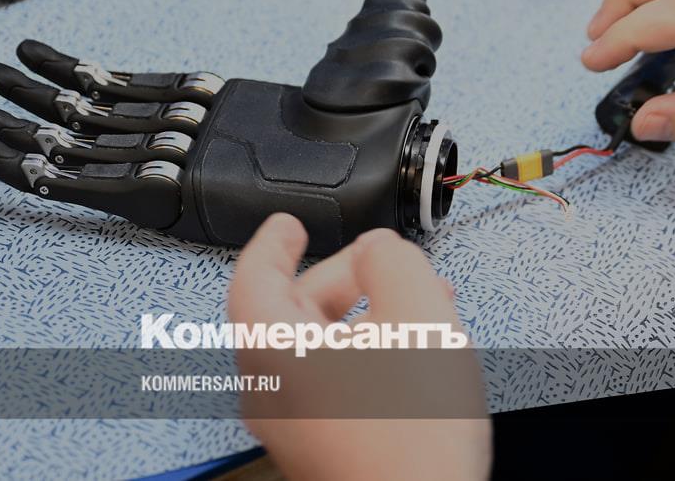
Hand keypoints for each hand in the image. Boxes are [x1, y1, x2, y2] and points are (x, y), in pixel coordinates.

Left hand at [228, 214, 490, 480]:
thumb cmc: (410, 436)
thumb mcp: (417, 310)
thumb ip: (392, 257)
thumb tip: (378, 249)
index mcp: (272, 348)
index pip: (253, 276)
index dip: (273, 241)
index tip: (287, 225)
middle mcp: (269, 390)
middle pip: (293, 311)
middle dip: (347, 280)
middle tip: (386, 265)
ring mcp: (294, 427)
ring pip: (321, 350)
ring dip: (368, 318)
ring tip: (420, 311)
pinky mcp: (322, 449)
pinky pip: (335, 385)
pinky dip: (368, 358)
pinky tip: (414, 358)